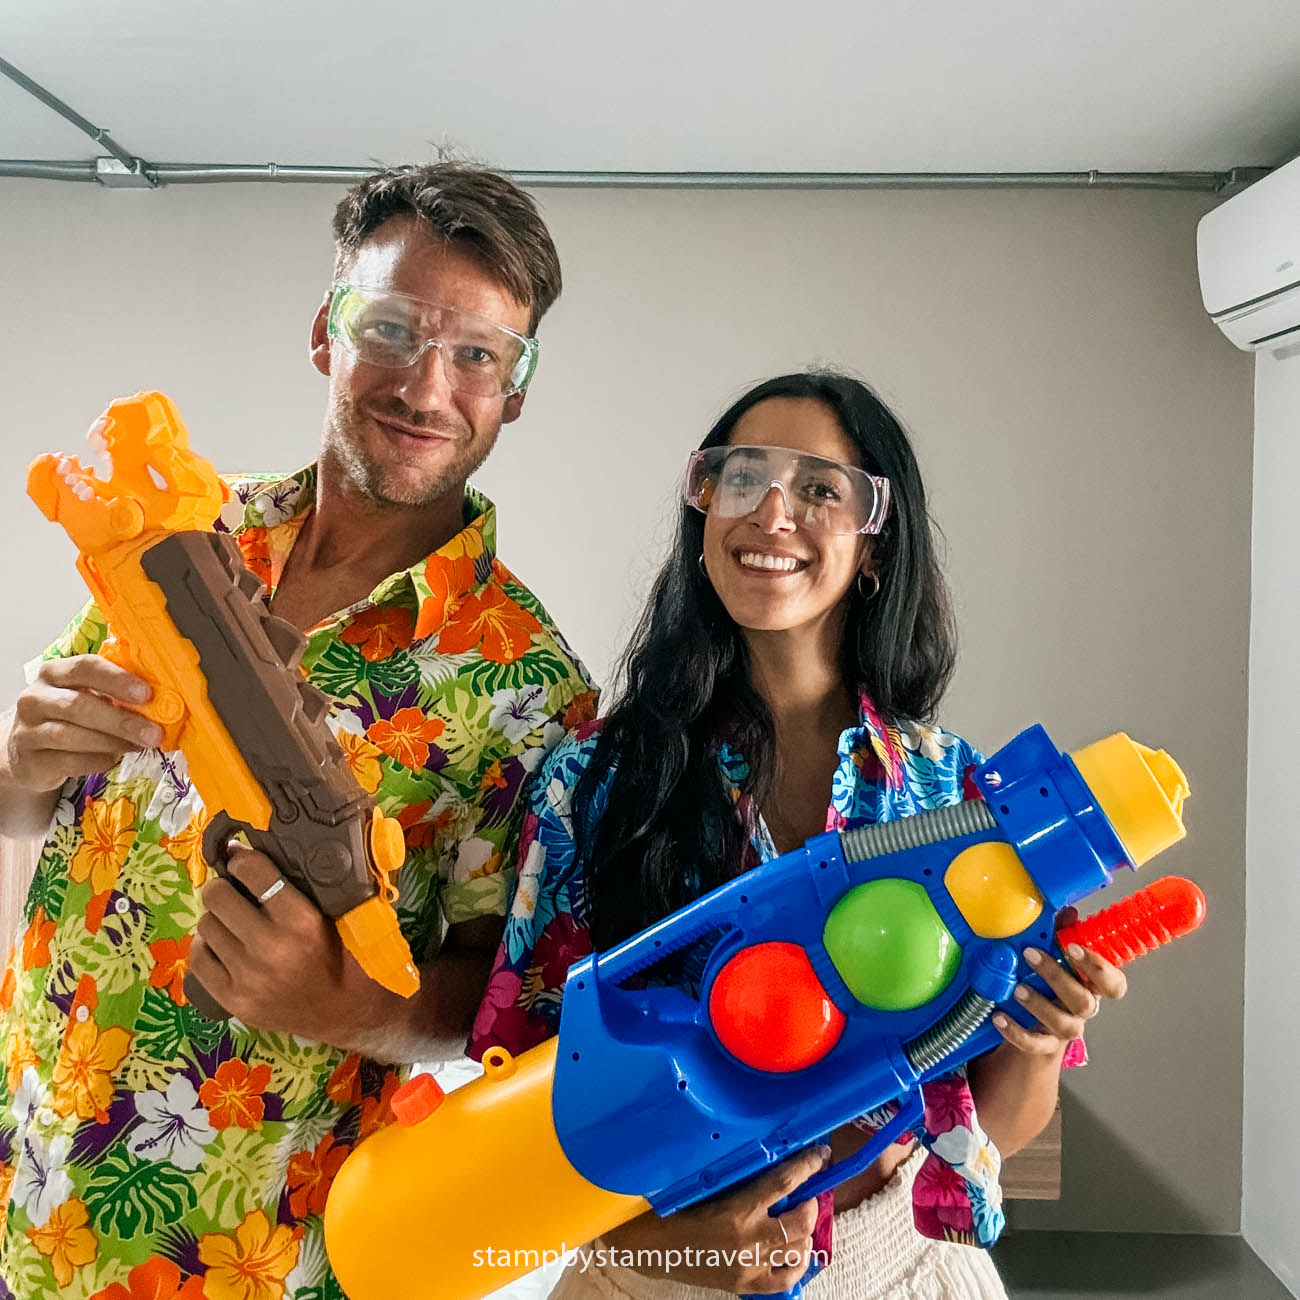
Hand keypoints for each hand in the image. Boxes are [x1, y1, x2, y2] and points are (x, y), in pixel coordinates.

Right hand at [5, 656, 160, 791]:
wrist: (28, 751)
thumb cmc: (69, 717)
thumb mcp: (87, 695)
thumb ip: (115, 693)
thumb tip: (162, 702)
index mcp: (54, 673)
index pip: (85, 667)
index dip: (117, 679)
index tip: (147, 694)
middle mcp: (35, 698)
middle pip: (79, 706)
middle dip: (122, 721)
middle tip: (154, 732)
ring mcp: (28, 731)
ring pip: (72, 736)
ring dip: (113, 742)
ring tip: (139, 746)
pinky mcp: (32, 761)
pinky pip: (70, 762)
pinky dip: (98, 761)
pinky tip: (115, 758)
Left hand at [190, 844, 359, 1041]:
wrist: (341, 1010)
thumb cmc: (337, 954)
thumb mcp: (325, 914)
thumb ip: (292, 887)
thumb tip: (242, 851)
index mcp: (301, 920)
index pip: (254, 872)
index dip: (242, 860)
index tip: (241, 860)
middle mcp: (271, 946)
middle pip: (218, 896)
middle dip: (222, 887)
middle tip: (231, 890)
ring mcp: (248, 976)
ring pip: (206, 925)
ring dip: (216, 917)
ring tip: (230, 920)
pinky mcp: (232, 999)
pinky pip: (198, 959)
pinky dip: (206, 946)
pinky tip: (221, 944)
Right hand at [602, 1145, 827, 1293]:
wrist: (654, 1247)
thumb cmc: (677, 1208)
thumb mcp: (709, 1186)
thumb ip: (742, 1179)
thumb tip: (774, 1161)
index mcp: (737, 1209)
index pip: (783, 1182)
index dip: (806, 1167)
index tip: (820, 1156)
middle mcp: (749, 1240)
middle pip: (801, 1220)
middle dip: (810, 1202)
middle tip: (805, 1192)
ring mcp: (750, 1266)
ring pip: (800, 1249)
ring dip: (804, 1231)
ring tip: (796, 1219)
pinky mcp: (747, 1285)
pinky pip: (787, 1278)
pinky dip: (798, 1262)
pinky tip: (793, 1249)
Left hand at [992, 922, 1126, 1056]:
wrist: (1030, 1025)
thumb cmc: (1046, 982)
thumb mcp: (1051, 956)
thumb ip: (1059, 934)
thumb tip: (1069, 912)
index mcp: (1090, 986)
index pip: (1113, 984)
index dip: (1099, 968)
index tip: (1072, 948)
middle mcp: (1082, 1009)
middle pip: (1083, 1001)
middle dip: (1057, 977)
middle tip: (1031, 955)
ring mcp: (1065, 1029)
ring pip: (1064, 1024)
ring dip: (1039, 1005)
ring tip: (1017, 989)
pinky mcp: (1044, 1046)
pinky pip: (1035, 1044)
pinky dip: (1017, 1032)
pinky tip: (999, 1017)